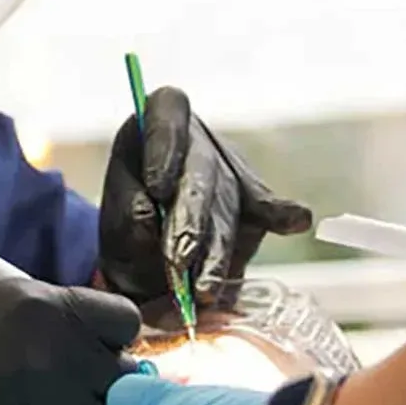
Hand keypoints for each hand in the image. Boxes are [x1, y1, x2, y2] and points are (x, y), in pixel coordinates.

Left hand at [99, 86, 311, 316]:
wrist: (145, 246)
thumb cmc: (126, 223)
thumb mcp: (112, 218)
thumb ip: (124, 217)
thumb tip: (148, 217)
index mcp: (155, 119)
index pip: (166, 114)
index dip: (165, 146)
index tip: (156, 188)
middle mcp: (198, 138)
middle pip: (201, 172)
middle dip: (190, 220)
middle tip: (177, 259)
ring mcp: (230, 168)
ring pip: (228, 204)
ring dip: (217, 250)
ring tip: (204, 289)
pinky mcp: (255, 200)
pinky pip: (265, 210)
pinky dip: (279, 216)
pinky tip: (293, 221)